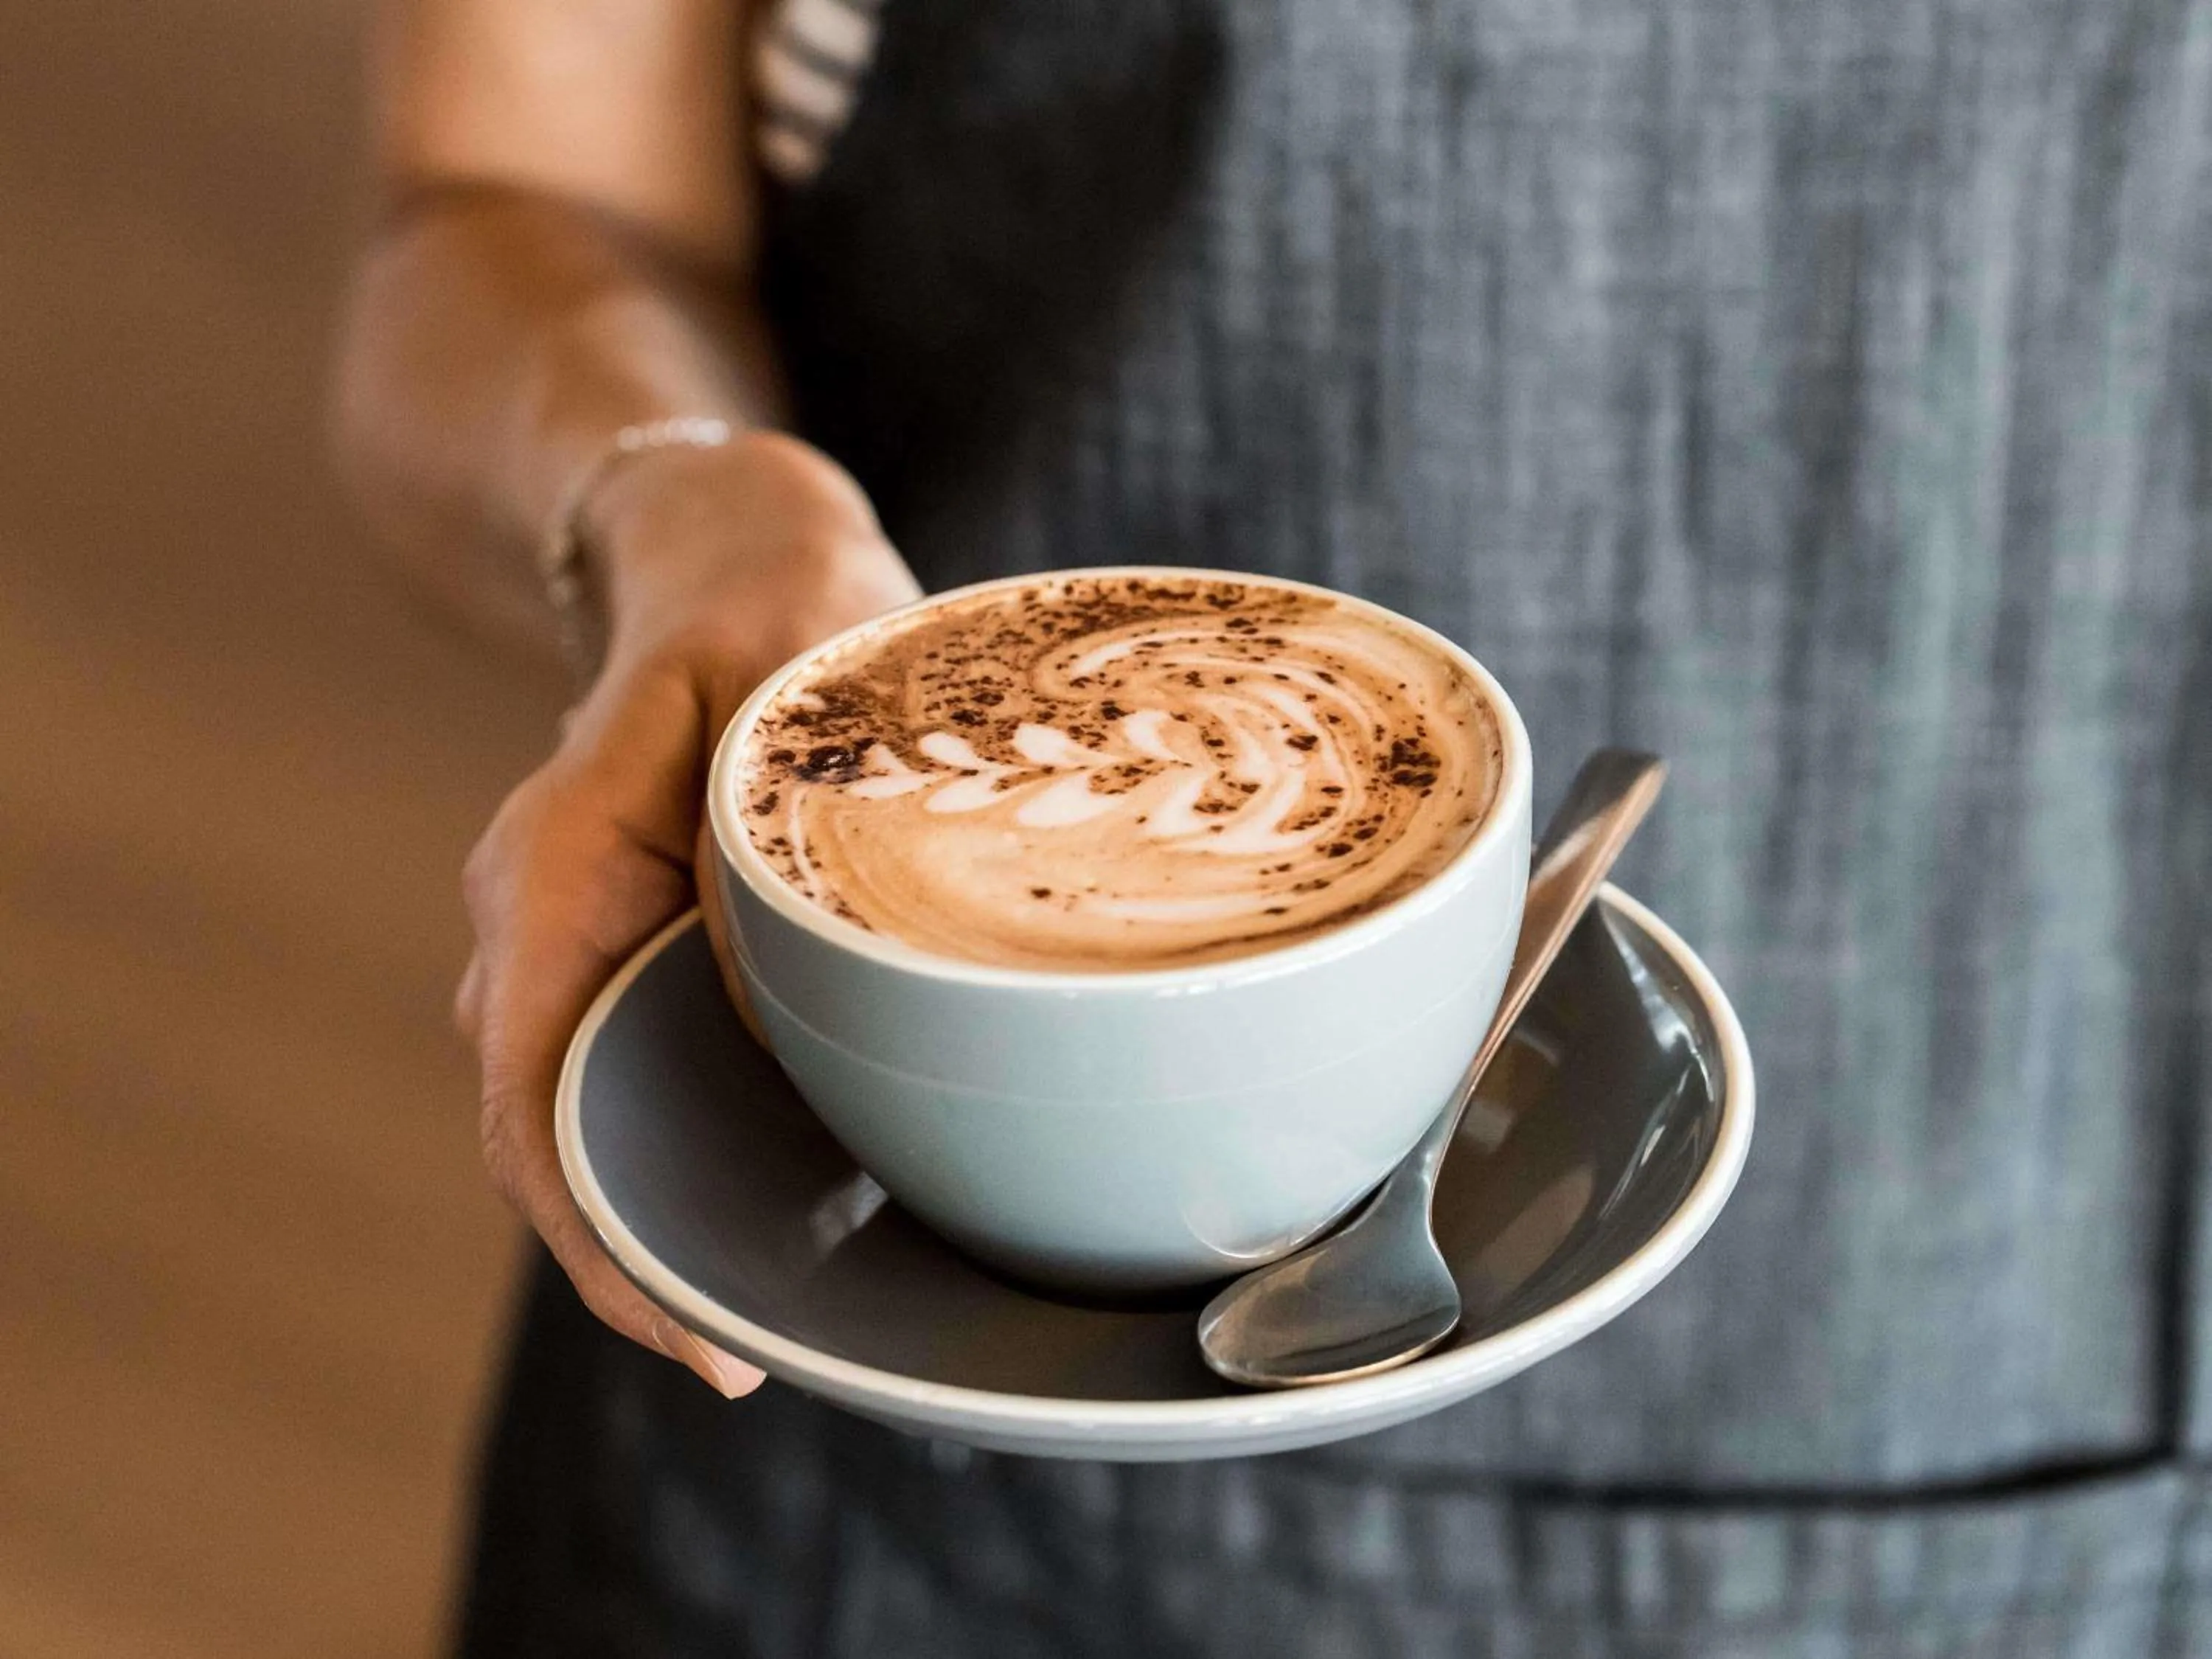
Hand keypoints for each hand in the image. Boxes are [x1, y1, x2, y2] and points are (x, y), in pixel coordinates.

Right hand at [455, 433, 920, 1394]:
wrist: (735, 554)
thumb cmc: (779, 603)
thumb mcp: (794, 680)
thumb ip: (774, 826)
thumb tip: (788, 1004)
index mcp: (553, 866)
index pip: (529, 1097)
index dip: (596, 1234)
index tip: (694, 1333)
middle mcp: (543, 922)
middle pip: (556, 1133)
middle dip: (647, 1254)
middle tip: (766, 1356)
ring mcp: (580, 944)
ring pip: (598, 1114)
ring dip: (678, 1211)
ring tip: (798, 1307)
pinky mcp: (637, 951)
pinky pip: (645, 1073)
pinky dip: (705, 1148)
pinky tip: (798, 1202)